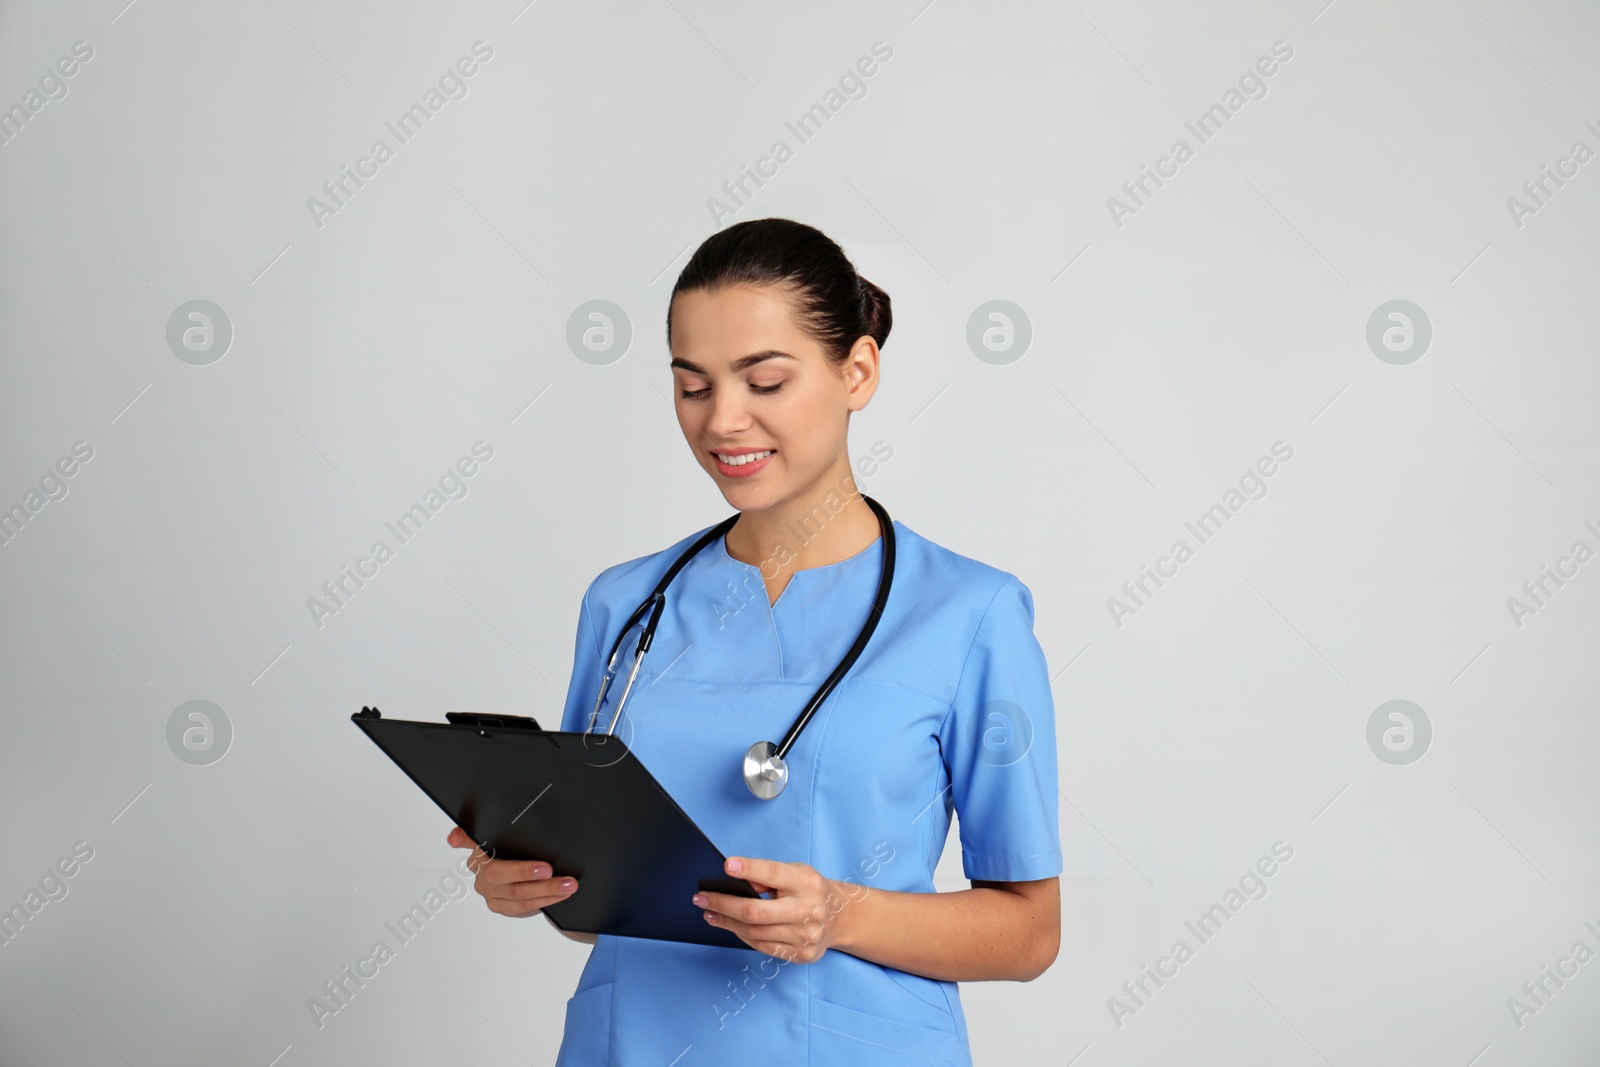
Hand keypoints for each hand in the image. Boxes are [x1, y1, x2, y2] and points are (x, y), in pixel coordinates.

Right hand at [446, 826, 576, 917]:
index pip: (466, 839)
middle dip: (525, 872)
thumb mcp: (513, 836)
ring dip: (546, 889)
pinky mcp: (501, 906)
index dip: (460, 838)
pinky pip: (524, 906)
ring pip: (517, 894)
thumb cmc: (517, 850)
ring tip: (568, 883)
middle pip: (499, 874)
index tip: (457, 837)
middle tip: (549, 869)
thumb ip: (503, 827)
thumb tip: (474, 825)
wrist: (525, 877)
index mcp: (479, 849)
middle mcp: (480, 871)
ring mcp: (489, 892)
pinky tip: (562, 894)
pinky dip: (546, 900)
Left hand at [694, 856, 863, 961]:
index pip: (774, 873)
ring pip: (754, 932)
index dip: (750, 869)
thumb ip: (768, 875)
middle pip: (756, 912)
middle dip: (723, 904)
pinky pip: (762, 946)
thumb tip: (733, 877)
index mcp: (807, 882)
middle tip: (701, 898)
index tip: (727, 865)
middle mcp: (809, 910)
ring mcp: (806, 936)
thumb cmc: (809, 890)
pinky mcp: (801, 955)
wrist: (840, 918)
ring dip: (727, 922)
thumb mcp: (795, 872)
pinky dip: (742, 935)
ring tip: (709, 912)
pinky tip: (730, 925)